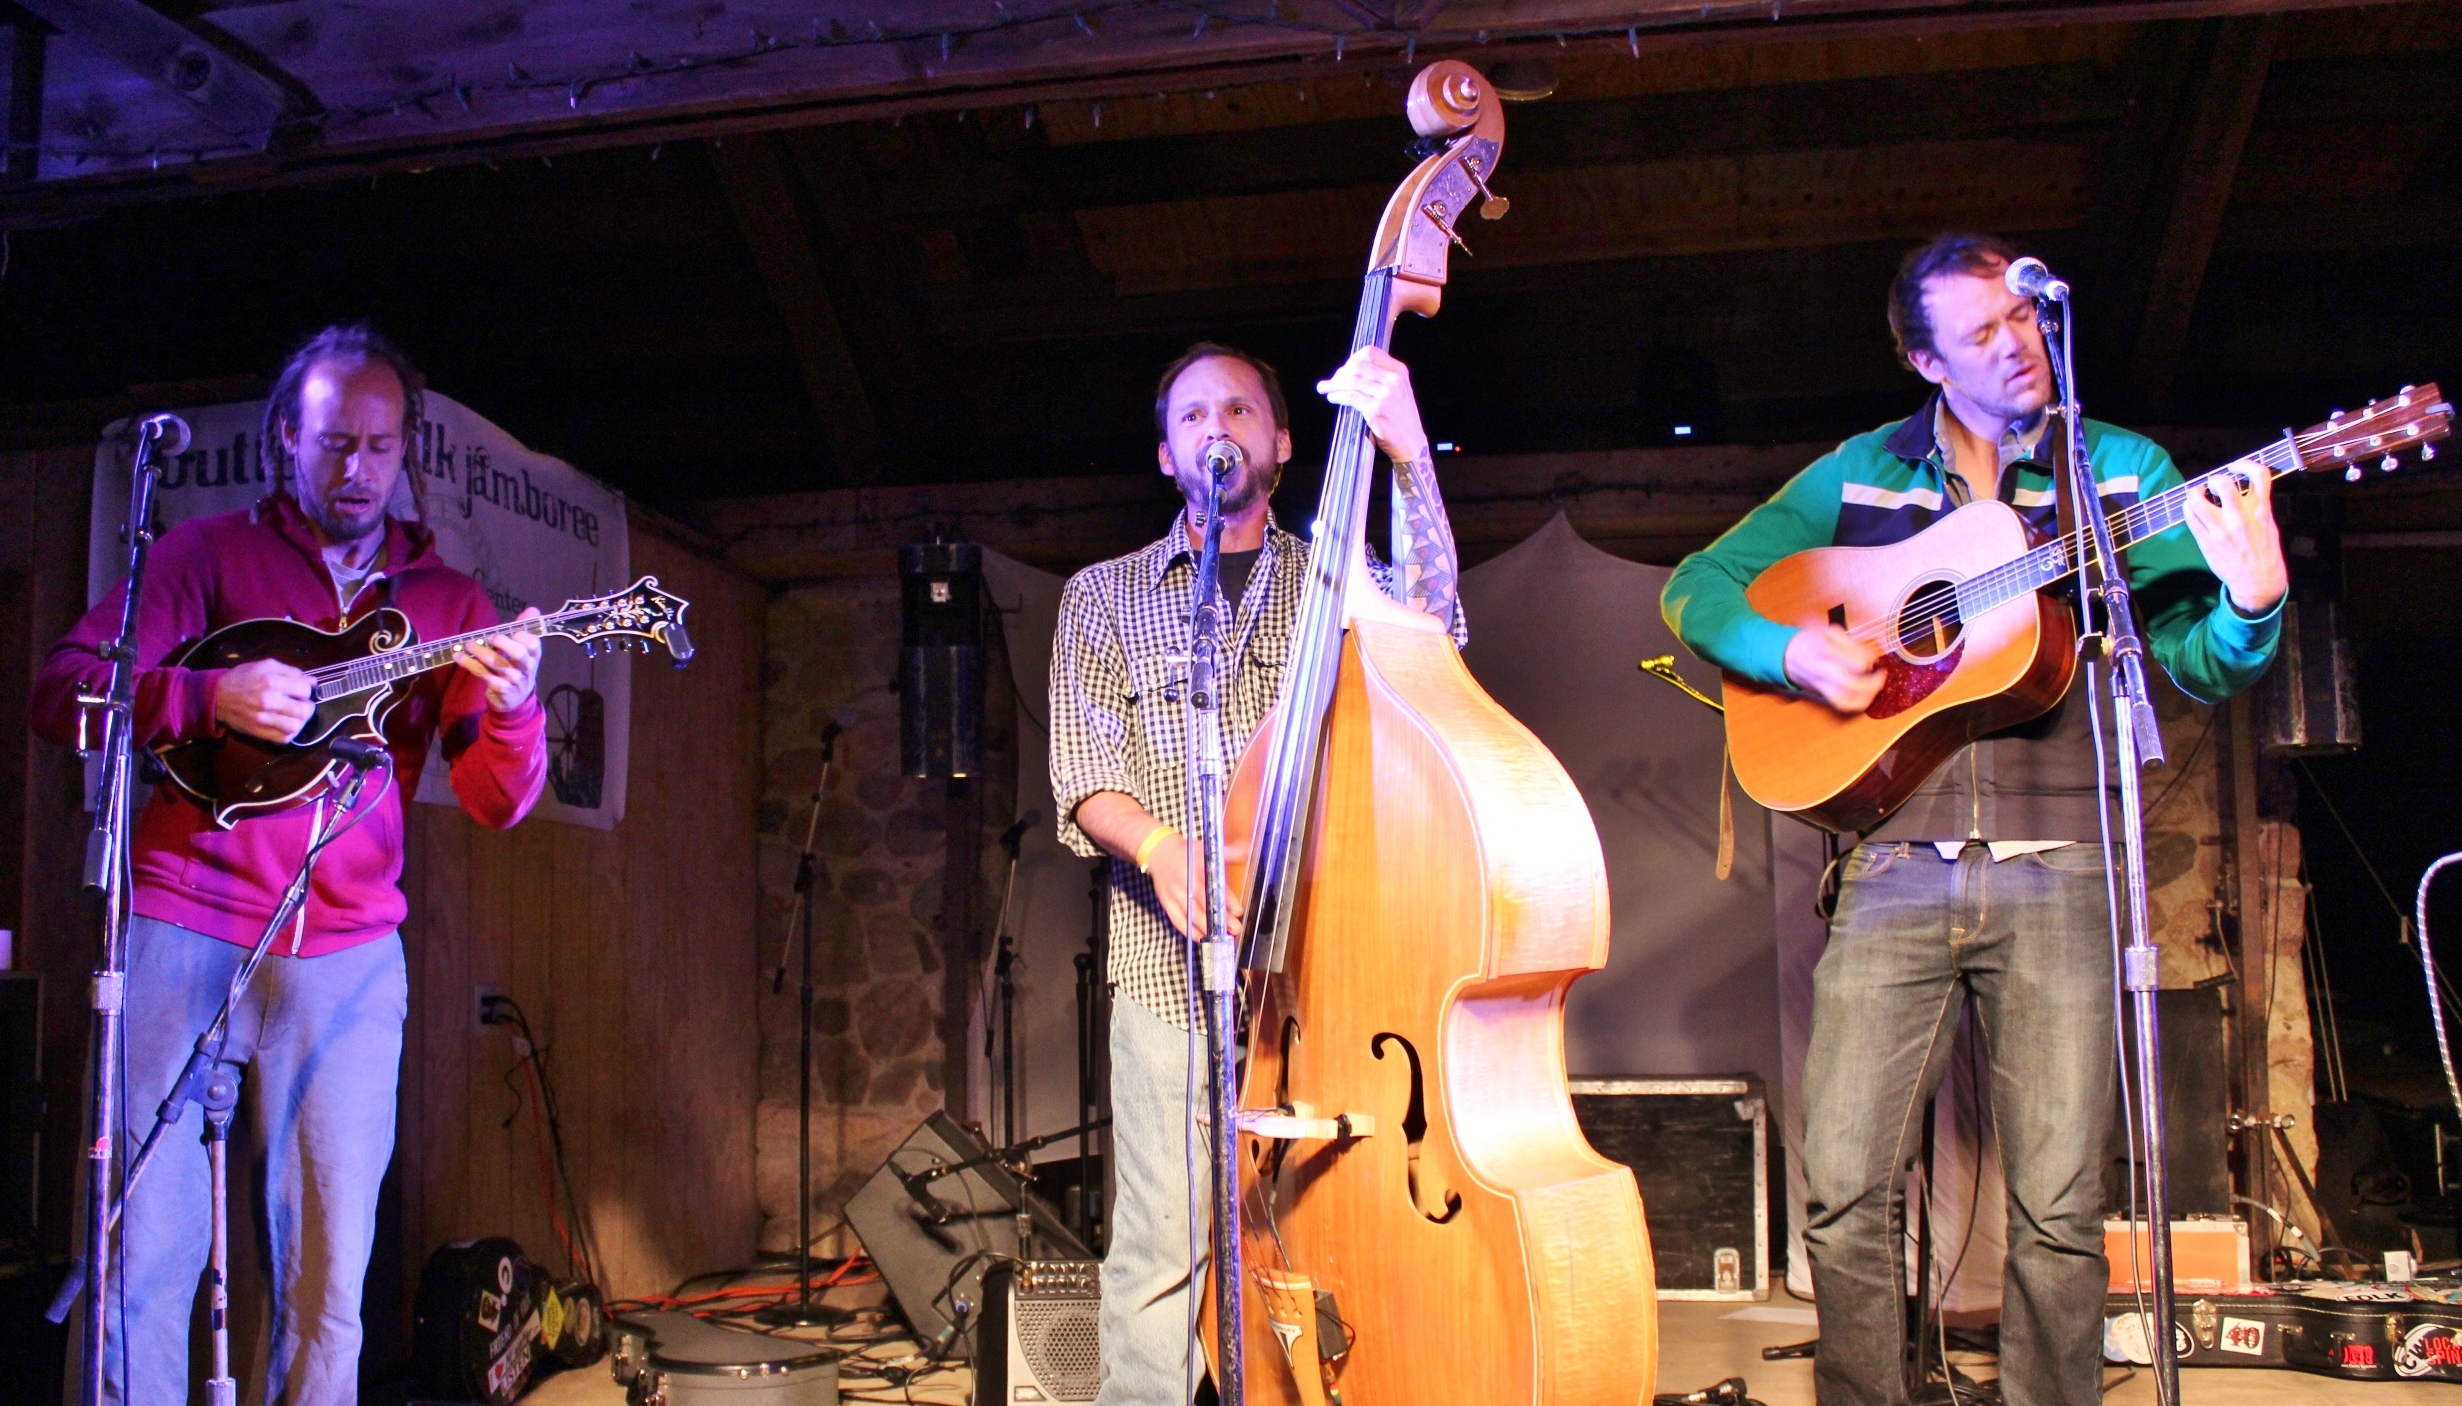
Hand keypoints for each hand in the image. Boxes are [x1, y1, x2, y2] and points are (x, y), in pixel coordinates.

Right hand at [216, 658, 316, 742]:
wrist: (216, 696)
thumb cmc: (242, 677)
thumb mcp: (266, 665)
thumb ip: (291, 671)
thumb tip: (313, 681)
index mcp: (272, 682)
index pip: (305, 691)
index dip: (307, 690)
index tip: (301, 691)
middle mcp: (269, 701)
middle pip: (304, 711)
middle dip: (308, 707)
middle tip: (302, 704)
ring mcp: (263, 719)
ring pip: (296, 727)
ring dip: (300, 721)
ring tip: (295, 715)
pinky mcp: (258, 732)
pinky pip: (283, 739)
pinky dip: (290, 733)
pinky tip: (286, 725)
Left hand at [457, 608, 543, 711]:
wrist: (516, 701)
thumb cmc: (518, 670)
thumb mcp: (525, 652)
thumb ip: (525, 630)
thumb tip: (533, 610)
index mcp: (533, 656)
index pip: (533, 643)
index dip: (523, 635)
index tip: (512, 631)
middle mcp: (525, 668)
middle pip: (518, 653)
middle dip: (502, 642)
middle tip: (489, 637)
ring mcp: (513, 680)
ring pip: (496, 663)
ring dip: (479, 651)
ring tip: (467, 644)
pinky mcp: (499, 688)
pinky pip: (482, 674)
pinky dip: (468, 663)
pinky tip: (458, 656)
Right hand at [1145, 833, 1245, 942]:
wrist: (1159, 852)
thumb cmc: (1186, 852)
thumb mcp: (1206, 848)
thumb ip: (1227, 852)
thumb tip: (1245, 849)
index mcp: (1196, 865)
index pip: (1214, 885)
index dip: (1227, 899)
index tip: (1238, 910)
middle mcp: (1184, 880)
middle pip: (1203, 903)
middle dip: (1220, 918)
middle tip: (1234, 928)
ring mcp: (1174, 893)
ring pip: (1191, 914)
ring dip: (1207, 928)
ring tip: (1221, 936)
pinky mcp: (1166, 902)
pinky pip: (1177, 920)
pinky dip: (1189, 930)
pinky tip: (1201, 937)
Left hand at [1317, 347, 1426, 463]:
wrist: (1411, 442)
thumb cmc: (1401, 418)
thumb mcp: (1399, 390)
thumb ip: (1381, 377)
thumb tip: (1351, 370)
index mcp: (1399, 371)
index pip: (1370, 353)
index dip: (1352, 359)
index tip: (1343, 369)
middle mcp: (1394, 380)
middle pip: (1358, 366)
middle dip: (1340, 373)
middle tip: (1330, 381)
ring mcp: (1386, 395)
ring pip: (1352, 382)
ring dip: (1334, 385)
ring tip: (1324, 389)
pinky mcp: (1377, 410)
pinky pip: (1351, 397)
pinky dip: (1337, 396)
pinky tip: (1332, 398)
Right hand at [1785, 625, 1884, 713]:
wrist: (1788, 656)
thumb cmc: (1811, 641)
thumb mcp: (1829, 633)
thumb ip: (1851, 643)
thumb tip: (1871, 655)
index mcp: (1825, 652)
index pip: (1856, 662)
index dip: (1869, 661)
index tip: (1872, 658)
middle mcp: (1823, 672)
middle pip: (1851, 685)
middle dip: (1872, 683)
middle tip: (1881, 675)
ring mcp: (1822, 685)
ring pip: (1846, 699)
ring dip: (1866, 697)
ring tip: (1876, 688)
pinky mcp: (1823, 694)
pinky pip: (1842, 704)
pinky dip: (1857, 704)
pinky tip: (1866, 697)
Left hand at [2181, 465, 2286, 615]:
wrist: (2258, 581)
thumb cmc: (2264, 551)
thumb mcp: (2269, 524)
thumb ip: (2257, 505)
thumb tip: (2244, 490)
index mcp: (2260, 510)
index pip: (2259, 475)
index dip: (2245, 464)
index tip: (2236, 467)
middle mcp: (2240, 517)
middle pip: (2222, 483)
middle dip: (2214, 479)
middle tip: (2211, 485)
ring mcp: (2221, 529)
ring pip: (2197, 501)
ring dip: (2193, 493)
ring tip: (2196, 495)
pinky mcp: (2207, 541)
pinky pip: (2190, 518)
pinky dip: (2188, 508)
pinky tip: (2191, 509)